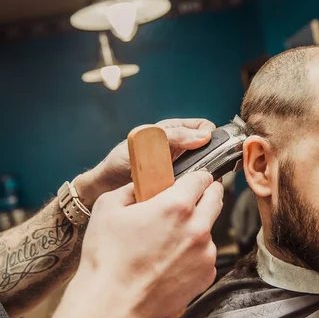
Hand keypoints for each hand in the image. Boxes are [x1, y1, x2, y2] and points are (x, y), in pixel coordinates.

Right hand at [69, 170, 222, 317]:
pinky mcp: (207, 275)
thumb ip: (131, 188)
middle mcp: (199, 227)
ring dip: (197, 229)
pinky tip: (170, 263)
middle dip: (207, 194)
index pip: (202, 178)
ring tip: (169, 242)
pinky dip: (193, 255)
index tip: (194, 179)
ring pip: (209, 230)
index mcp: (177, 205)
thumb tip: (142, 184)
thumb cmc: (107, 257)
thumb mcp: (108, 207)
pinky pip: (205, 256)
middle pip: (216, 199)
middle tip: (193, 199)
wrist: (113, 305)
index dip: (197, 176)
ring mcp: (206, 253)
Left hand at [75, 118, 215, 206]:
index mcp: (174, 131)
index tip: (206, 145)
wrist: (107, 187)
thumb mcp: (147, 141)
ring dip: (203, 174)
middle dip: (211, 156)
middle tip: (206, 166)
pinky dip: (194, 187)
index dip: (209, 134)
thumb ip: (173, 136)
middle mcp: (180, 148)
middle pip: (209, 148)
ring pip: (204, 168)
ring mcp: (181, 167)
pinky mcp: (178, 186)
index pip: (204, 126)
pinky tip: (189, 190)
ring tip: (197, 180)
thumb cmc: (121, 161)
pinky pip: (194, 185)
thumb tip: (204, 135)